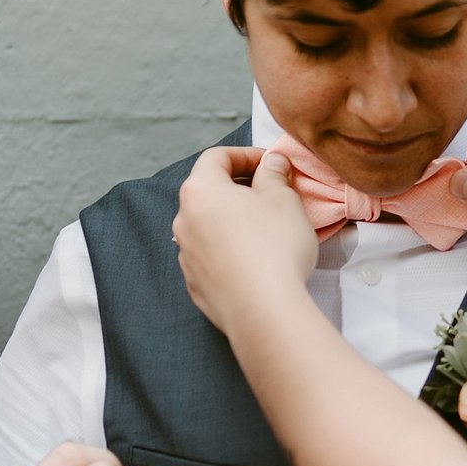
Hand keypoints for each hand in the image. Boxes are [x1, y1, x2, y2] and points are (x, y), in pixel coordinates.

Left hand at [172, 145, 318, 337]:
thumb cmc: (274, 246)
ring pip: (208, 226)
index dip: (246, 155)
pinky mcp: (194, 285)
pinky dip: (229, 251)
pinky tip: (254, 261)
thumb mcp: (284, 199)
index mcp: (200, 191)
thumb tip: (272, 163)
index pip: (216, 157)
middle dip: (239, 189)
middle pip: (209, 192)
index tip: (271, 164)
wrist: (263, 310)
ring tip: (265, 230)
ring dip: (232, 221)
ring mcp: (186, 255)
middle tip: (272, 196)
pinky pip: (210, 257)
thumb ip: (274, 174)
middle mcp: (183, 220)